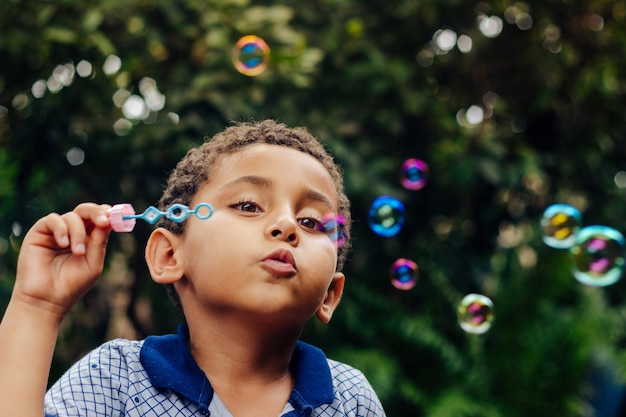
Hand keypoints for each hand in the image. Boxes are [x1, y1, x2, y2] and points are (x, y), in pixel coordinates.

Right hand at [13, 203, 112, 319]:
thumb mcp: (93, 262)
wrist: (47, 300)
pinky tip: (64, 244)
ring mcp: (55, 231)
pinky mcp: (39, 233)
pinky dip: (61, 229)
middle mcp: (72, 231)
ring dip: (78, 233)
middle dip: (97, 213)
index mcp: (88, 238)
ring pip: (72, 216)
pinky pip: (52, 220)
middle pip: (86, 210)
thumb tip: (108, 220)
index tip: (118, 217)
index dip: (108, 215)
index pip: (99, 218)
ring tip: (78, 252)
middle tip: (103, 221)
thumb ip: (99, 241)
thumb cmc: (72, 284)